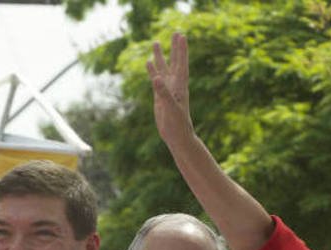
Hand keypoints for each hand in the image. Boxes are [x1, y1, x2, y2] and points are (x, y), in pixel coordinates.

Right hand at [147, 33, 195, 148]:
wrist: (177, 137)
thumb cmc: (177, 124)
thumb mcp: (170, 108)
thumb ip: (163, 93)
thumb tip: (156, 78)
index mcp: (180, 86)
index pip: (181, 64)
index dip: (181, 50)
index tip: (182, 36)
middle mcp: (175, 85)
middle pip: (175, 62)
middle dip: (175, 48)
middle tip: (175, 32)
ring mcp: (167, 90)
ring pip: (163, 69)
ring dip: (161, 56)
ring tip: (156, 42)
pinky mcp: (160, 96)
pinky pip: (156, 80)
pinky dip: (152, 71)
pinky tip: (148, 62)